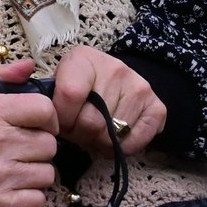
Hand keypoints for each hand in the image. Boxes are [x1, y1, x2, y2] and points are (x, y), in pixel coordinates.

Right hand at [0, 59, 58, 206]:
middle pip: (50, 144)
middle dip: (36, 148)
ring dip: (33, 173)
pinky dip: (27, 197)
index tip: (35, 125)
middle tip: (15, 150)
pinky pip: (38, 198)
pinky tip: (8, 188)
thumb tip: (28, 65)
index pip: (45, 109)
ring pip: (47, 173)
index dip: (45, 118)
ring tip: (10, 169)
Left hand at [50, 44, 165, 156]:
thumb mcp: (59, 79)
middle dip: (79, 134)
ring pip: (111, 135)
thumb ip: (50, 95)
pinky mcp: (157, 107)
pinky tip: (112, 138)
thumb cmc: (79, 82)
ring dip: (98, 142)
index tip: (58, 122)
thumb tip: (49, 121)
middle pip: (91, 120)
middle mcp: (115, 69)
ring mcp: (139, 88)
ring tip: (93, 132)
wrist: (115, 77)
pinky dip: (121, 148)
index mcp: (84, 58)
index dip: (61, 117)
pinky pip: (136, 142)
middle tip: (77, 131)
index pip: (69, 95)